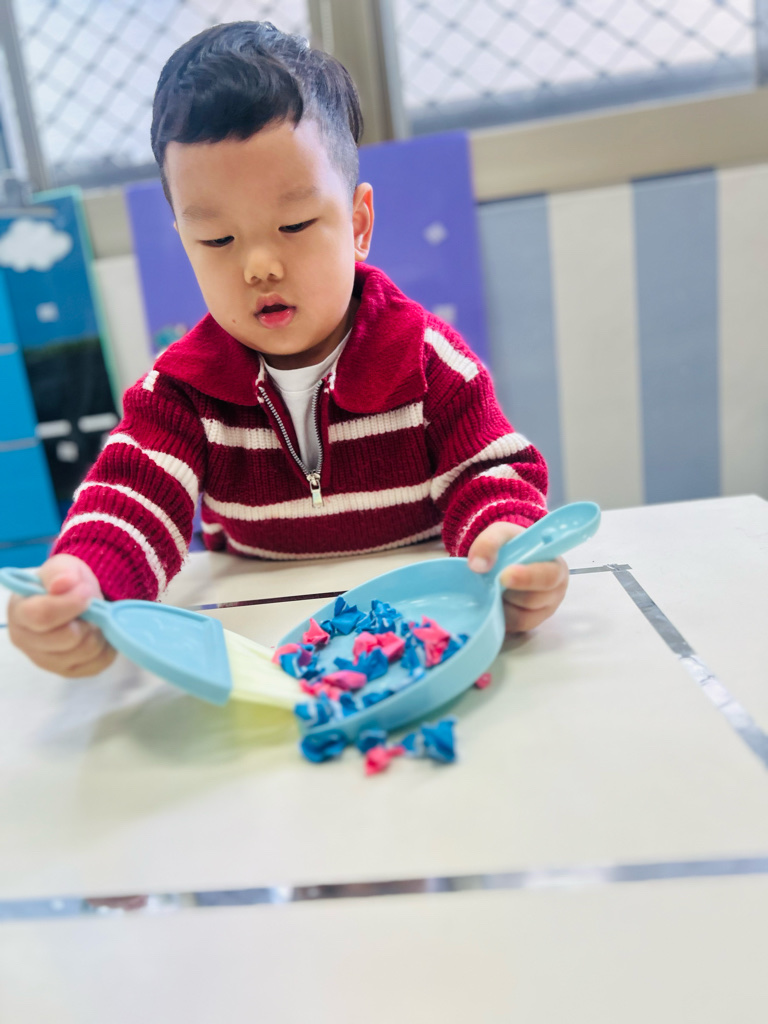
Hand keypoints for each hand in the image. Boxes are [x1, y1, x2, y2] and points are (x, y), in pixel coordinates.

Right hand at [7, 554, 115, 676]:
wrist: (75, 600)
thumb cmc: (64, 584)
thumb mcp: (62, 567)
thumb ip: (60, 573)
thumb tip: (63, 584)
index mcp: (20, 613)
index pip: (41, 616)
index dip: (70, 604)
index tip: (87, 593)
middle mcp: (26, 642)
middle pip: (68, 638)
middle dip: (88, 619)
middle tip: (91, 606)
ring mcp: (46, 661)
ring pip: (86, 651)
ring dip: (99, 632)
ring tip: (94, 619)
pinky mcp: (68, 672)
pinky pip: (98, 663)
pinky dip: (106, 647)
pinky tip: (97, 633)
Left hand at [467, 522, 568, 632]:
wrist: (507, 559)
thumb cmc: (512, 546)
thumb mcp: (501, 534)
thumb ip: (490, 543)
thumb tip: (477, 565)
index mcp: (555, 566)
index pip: (548, 576)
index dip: (528, 578)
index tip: (504, 576)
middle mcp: (555, 591)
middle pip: (533, 600)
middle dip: (509, 592)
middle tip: (493, 583)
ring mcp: (544, 611)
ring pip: (521, 616)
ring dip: (502, 603)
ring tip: (494, 588)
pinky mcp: (529, 624)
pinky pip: (512, 626)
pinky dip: (500, 615)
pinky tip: (493, 601)